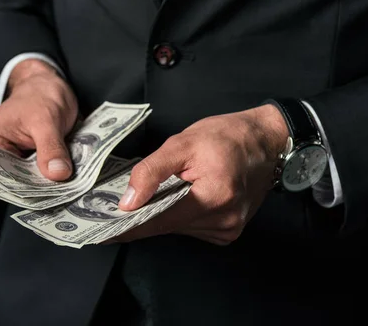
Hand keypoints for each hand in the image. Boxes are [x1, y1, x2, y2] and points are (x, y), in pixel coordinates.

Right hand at [0, 59, 77, 180]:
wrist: (49, 85)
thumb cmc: (40, 95)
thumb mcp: (46, 119)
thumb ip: (51, 147)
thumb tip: (58, 174)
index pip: (2, 177)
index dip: (26, 187)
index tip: (51, 191)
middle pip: (17, 184)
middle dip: (41, 187)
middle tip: (67, 190)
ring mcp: (14, 162)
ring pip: (32, 183)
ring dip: (51, 184)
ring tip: (70, 184)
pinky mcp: (30, 164)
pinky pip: (42, 177)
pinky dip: (55, 177)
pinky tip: (70, 178)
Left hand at [115, 104, 288, 244]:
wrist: (265, 141)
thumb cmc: (228, 136)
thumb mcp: (183, 143)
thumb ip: (151, 171)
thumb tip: (128, 201)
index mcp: (214, 198)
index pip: (159, 222)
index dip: (128, 226)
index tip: (102, 230)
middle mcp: (223, 221)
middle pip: (167, 227)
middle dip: (141, 216)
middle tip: (112, 207)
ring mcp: (228, 229)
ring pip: (177, 228)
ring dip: (160, 214)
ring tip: (146, 196)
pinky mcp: (228, 230)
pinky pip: (191, 227)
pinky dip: (177, 214)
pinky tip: (174, 197)